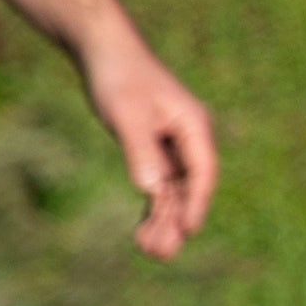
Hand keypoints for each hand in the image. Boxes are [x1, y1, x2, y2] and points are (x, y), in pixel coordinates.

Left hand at [74, 20, 215, 258]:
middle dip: (176, 220)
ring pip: (173, 190)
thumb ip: (140, 151)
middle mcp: (188, 138)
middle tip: (160, 254)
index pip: (202, 171)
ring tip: (148, 250)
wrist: (104, 51)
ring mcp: (171, 144)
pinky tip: (143, 230)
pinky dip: (151, 206)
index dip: (197, 202)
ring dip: (163, 219)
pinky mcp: (152, 147)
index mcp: (193, 125)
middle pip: (188, 187)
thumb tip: (151, 189)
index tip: (188, 230)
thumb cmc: (118, 77)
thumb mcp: (126, 114)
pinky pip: (158, 184)